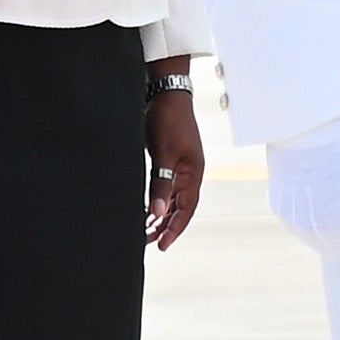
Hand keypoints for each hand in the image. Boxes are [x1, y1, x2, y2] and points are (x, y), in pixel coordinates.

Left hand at [141, 82, 208, 250]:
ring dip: (161, 214)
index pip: (186, 209)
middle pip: (181, 207)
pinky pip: (167, 186)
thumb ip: (161, 184)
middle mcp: (190, 172)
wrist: (166, 94)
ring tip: (146, 229)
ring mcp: (181, 165)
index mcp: (194, 173)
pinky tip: (147, 205)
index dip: (175, 228)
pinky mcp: (170, 158)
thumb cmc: (168, 120)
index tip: (162, 245)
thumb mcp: (163, 154)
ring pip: (173, 197)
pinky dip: (158, 198)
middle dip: (167, 226)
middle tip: (150, 242)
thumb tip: (158, 212)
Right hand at [265, 120, 339, 271]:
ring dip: (329, 228)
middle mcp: (313, 234)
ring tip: (334, 188)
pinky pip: (301, 225)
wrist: (308, 124)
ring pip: (318, 241)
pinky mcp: (278, 208)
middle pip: (338, 254)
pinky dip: (310, 215)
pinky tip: (316, 185)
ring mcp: (292, 222)